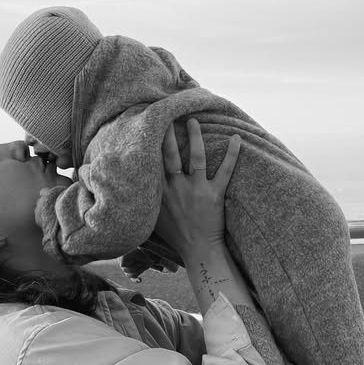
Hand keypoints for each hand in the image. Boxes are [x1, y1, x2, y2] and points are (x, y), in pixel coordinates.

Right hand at [153, 118, 240, 258]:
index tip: (144, 126)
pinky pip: (225, 170)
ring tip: (194, 120)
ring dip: (195, 136)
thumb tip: (126, 192)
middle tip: (166, 112)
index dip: (147, 143)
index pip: (151, 162)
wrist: (199, 252)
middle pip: (169, 154)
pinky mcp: (214, 194)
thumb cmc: (176, 236)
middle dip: (166, 132)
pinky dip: (232, 153)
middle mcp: (175, 188)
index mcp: (159, 193)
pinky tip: (237, 138)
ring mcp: (196, 190)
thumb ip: (142, 203)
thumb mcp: (151, 220)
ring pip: (195, 157)